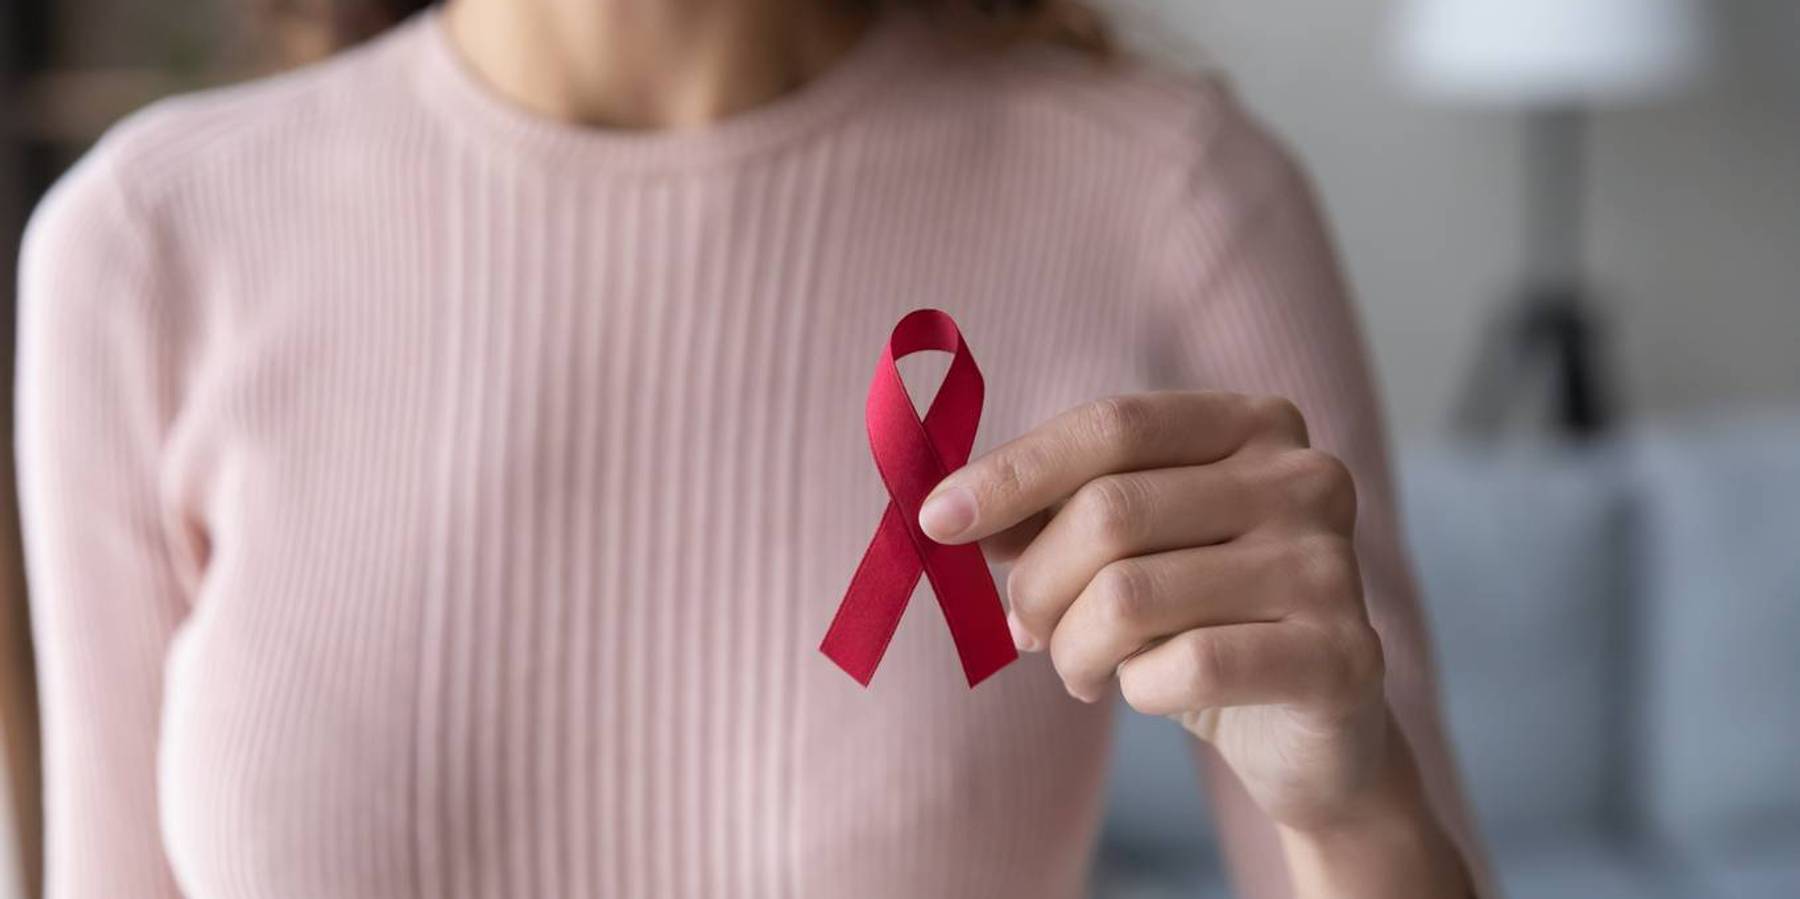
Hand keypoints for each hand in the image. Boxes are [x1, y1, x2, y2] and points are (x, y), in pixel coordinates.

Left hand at [918, 391, 1392, 832]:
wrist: (1311, 733)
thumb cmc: (1204, 620)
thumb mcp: (1130, 552)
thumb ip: (1054, 517)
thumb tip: (950, 510)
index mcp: (1255, 425)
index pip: (1112, 425)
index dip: (1013, 471)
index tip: (935, 519)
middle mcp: (1306, 479)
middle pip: (1111, 512)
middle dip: (1036, 582)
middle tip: (1022, 628)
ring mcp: (1331, 566)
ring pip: (1132, 596)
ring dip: (1074, 648)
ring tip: (1078, 669)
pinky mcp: (1343, 656)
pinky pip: (1185, 668)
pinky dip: (1137, 689)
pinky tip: (1146, 692)